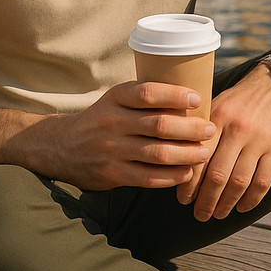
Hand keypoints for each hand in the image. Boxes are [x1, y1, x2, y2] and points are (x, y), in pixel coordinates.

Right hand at [30, 81, 214, 190]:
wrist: (60, 146)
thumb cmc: (101, 119)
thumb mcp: (115, 100)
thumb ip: (144, 100)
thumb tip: (192, 100)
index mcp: (115, 98)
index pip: (148, 93)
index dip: (175, 96)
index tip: (197, 99)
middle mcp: (112, 122)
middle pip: (159, 125)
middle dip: (190, 129)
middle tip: (210, 129)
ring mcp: (111, 150)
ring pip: (157, 153)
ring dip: (187, 154)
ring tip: (204, 152)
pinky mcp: (112, 174)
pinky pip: (148, 177)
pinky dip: (172, 176)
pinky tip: (187, 173)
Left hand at [176, 64, 270, 220]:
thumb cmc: (239, 98)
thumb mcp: (216, 103)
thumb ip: (200, 128)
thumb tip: (177, 157)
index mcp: (217, 117)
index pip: (199, 157)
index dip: (189, 183)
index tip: (183, 198)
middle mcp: (238, 129)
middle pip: (218, 175)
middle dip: (206, 200)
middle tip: (199, 214)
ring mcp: (259, 140)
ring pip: (240, 182)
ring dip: (227, 203)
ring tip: (218, 214)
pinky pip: (264, 181)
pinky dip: (252, 199)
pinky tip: (242, 207)